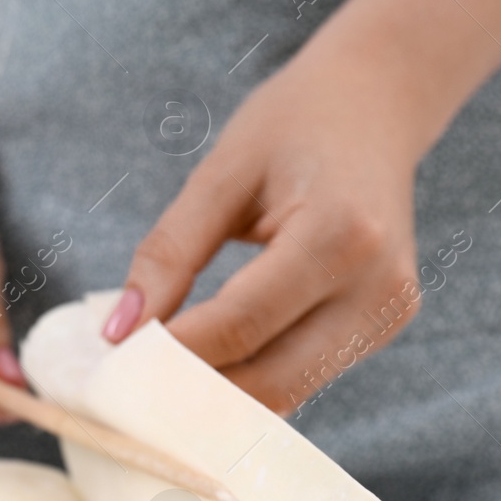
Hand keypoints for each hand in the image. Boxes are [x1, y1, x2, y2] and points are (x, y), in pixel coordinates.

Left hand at [104, 0, 500, 412]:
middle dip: (190, 395)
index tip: (111, 364)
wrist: (377, 103)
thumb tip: (119, 332)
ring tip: (154, 380)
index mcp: (340, 234)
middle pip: (269, 380)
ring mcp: (389, 314)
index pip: (239, 324)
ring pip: (288, 393)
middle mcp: (379, 287)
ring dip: (218, 398)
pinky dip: (250, 378)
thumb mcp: (220, 174)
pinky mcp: (385, 327)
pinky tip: (204, 365)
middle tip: (123, 386)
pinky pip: (304, 375)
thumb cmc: (293, 124)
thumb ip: (168, 254)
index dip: (169, 356)